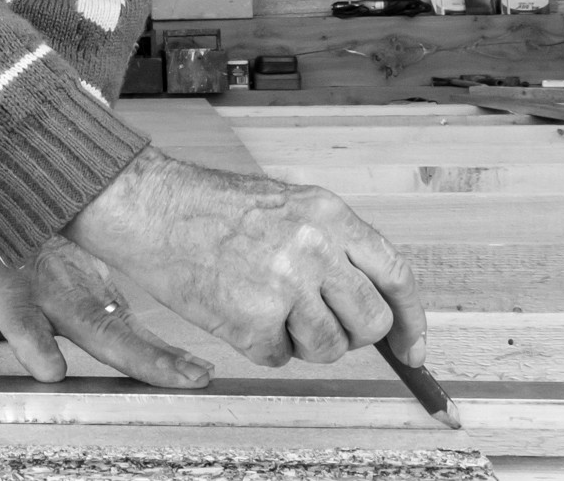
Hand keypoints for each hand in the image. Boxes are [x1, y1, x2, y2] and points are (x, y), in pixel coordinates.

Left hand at [0, 206, 213, 387]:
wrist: (4, 174)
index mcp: (9, 282)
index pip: (21, 315)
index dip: (33, 341)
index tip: (50, 371)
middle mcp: (53, 281)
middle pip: (93, 321)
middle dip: (131, 353)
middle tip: (170, 379)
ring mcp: (85, 279)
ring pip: (125, 317)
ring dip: (161, 348)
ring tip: (196, 375)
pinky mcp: (104, 283)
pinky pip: (134, 313)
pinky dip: (164, 338)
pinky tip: (194, 364)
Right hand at [68, 147, 426, 369]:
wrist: (151, 207)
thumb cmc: (212, 207)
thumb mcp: (286, 205)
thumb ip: (331, 246)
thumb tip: (373, 305)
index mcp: (327, 213)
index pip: (394, 273)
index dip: (410, 319)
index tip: (413, 350)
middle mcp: (314, 246)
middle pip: (369, 321)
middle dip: (350, 335)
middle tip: (315, 325)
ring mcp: (284, 283)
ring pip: (329, 348)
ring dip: (300, 342)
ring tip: (263, 307)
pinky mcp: (251, 318)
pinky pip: (277, 358)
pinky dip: (258, 346)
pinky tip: (234, 310)